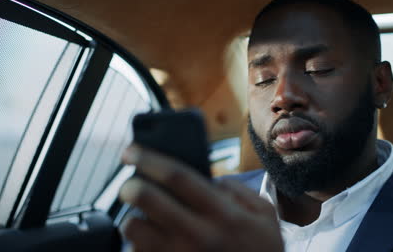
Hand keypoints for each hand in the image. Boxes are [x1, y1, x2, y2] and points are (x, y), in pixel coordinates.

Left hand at [119, 144, 283, 251]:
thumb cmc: (262, 251)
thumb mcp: (264, 215)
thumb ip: (238, 190)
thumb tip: (210, 179)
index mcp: (222, 213)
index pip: (178, 176)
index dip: (149, 158)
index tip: (131, 151)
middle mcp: (197, 235)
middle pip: (147, 199)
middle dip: (129, 185)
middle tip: (129, 184)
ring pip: (134, 229)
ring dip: (134, 218)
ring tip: (146, 218)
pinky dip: (140, 244)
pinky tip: (156, 242)